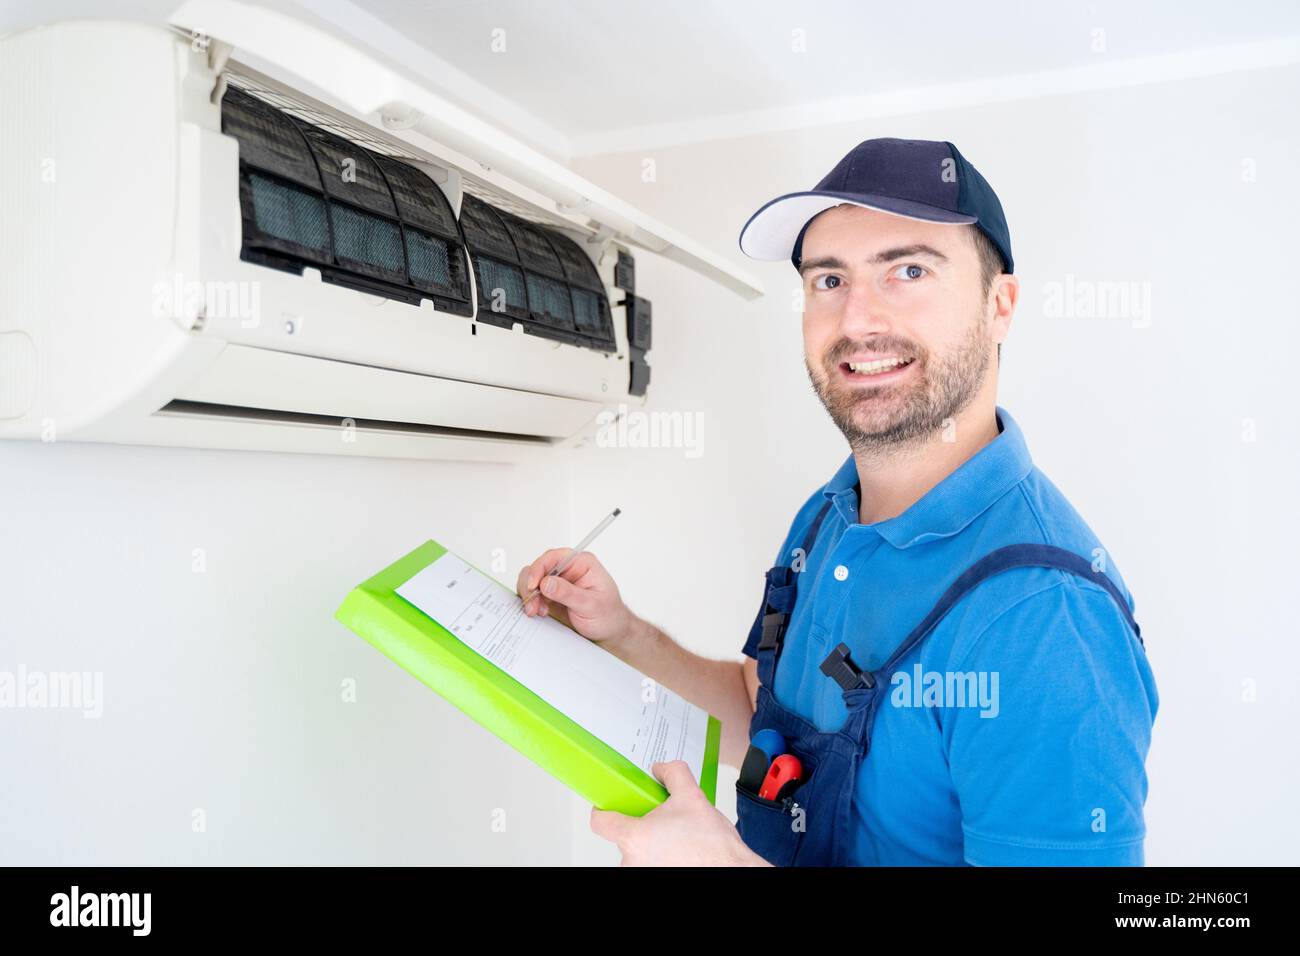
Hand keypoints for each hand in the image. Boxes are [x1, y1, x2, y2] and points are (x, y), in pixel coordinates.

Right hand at [517, 548, 635, 644]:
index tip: (533, 585)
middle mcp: (568, 569)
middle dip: (531, 586)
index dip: (539, 568)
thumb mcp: (591, 605)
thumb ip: (568, 593)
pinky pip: (533, 592)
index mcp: (582, 563)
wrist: (609, 630)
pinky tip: (539, 612)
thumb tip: (546, 583)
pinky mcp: (551, 594)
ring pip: (532, 580)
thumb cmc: (608, 615)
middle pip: (539, 568)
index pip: (554, 557)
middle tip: (533, 605)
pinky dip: (531, 602)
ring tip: (537, 611)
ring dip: (530, 595)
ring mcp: (558, 581)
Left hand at [590, 760, 768, 865]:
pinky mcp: (652, 881)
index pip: (600, 822)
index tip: (610, 805)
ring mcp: (642, 874)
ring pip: (637, 853)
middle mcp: (633, 861)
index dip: (604, 810)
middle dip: (641, 825)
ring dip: (651, 844)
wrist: (732, 870)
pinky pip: (648, 864)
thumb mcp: (693, 796)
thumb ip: (673, 774)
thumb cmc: (712, 846)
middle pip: (623, 837)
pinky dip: (659, 857)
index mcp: (635, 837)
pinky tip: (678, 850)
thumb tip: (661, 769)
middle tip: (661, 819)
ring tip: (675, 837)